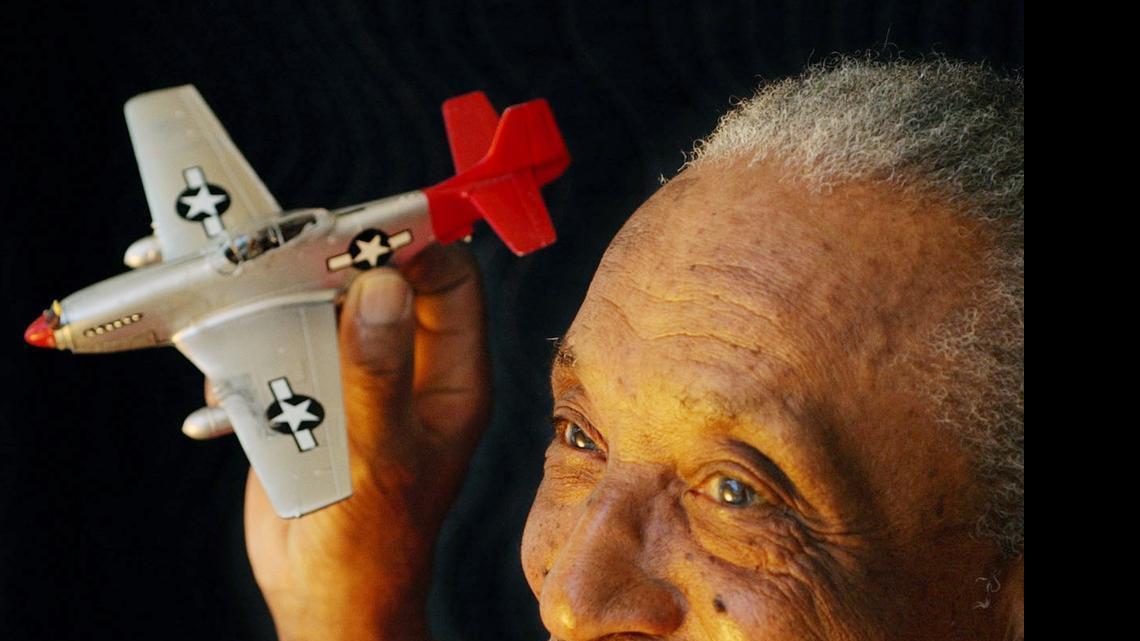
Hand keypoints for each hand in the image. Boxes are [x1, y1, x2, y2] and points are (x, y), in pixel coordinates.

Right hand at [241, 245, 490, 640]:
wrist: (322, 596)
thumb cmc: (371, 541)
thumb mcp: (380, 453)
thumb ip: (379, 371)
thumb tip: (382, 285)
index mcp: (451, 376)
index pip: (451, 281)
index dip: (415, 245)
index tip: (359, 231)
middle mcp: (408, 365)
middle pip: (378, 282)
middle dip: (330, 262)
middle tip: (276, 247)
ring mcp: (355, 377)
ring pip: (322, 310)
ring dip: (276, 303)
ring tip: (226, 295)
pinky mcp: (308, 394)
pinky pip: (280, 348)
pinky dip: (248, 352)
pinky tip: (223, 385)